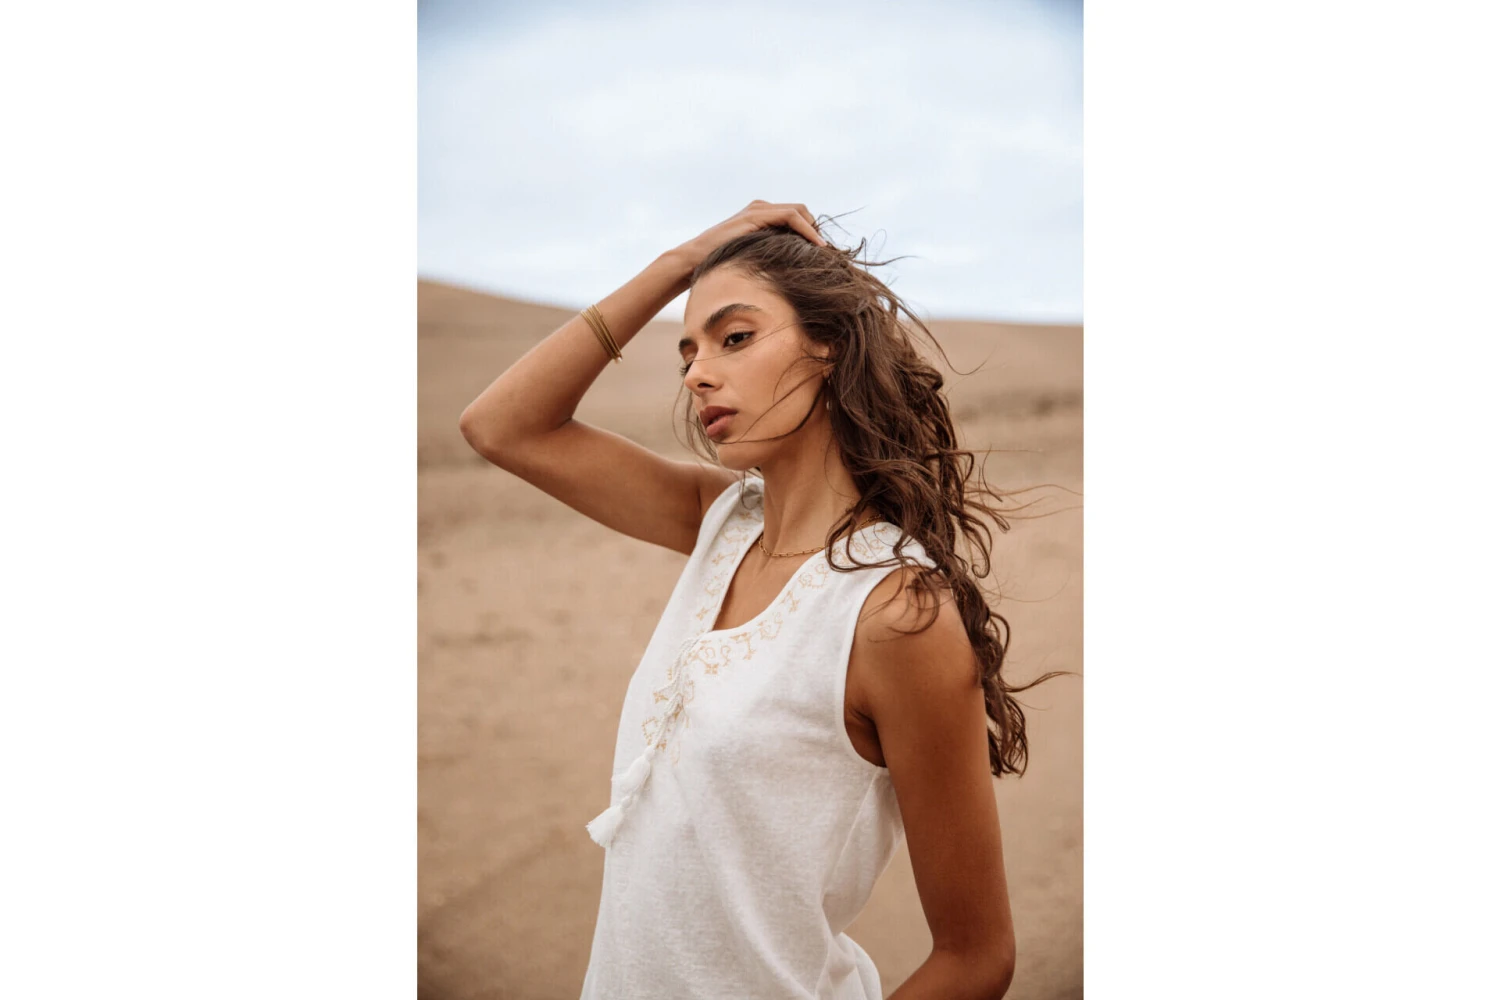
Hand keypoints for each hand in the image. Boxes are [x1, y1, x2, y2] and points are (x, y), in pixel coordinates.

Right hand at [669, 200, 825, 275]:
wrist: (695, 258)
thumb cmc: (721, 263)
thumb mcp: (751, 257)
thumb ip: (768, 254)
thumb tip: (791, 270)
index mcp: (761, 215)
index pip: (795, 216)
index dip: (810, 231)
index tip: (820, 252)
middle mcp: (761, 208)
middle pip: (801, 211)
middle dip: (815, 229)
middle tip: (824, 252)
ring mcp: (758, 209)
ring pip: (799, 211)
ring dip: (814, 229)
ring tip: (823, 249)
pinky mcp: (756, 215)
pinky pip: (791, 217)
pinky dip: (807, 230)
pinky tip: (816, 245)